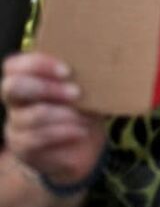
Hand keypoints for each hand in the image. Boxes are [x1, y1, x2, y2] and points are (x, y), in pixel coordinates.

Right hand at [2, 52, 105, 185]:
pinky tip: (82, 131)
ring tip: (86, 116)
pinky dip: (65, 132)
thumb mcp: (83, 88)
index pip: (14, 65)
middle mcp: (16, 100)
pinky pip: (39, 137)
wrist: (80, 146)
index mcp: (26, 78)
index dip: (38, 64)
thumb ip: (80, 74)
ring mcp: (15, 124)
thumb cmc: (81, 106)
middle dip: (47, 88)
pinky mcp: (22, 146)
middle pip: (14, 87)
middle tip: (77, 93)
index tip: (67, 71)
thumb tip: (98, 59)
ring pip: (33, 115)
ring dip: (65, 114)